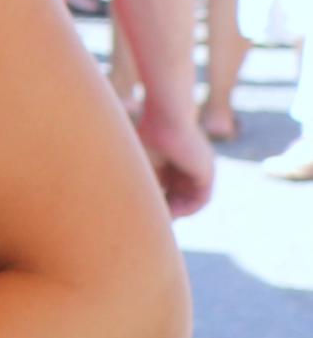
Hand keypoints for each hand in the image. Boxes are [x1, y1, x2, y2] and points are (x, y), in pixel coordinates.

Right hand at [133, 95, 216, 215]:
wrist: (168, 117)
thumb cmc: (147, 132)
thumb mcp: (141, 162)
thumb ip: (141, 180)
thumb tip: (129, 202)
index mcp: (173, 160)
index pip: (167, 188)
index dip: (156, 201)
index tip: (143, 211)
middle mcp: (189, 167)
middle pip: (180, 196)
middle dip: (167, 210)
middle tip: (153, 221)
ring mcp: (200, 170)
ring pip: (190, 200)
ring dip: (177, 212)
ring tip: (161, 218)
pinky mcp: (207, 173)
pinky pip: (201, 200)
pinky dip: (187, 209)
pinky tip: (172, 212)